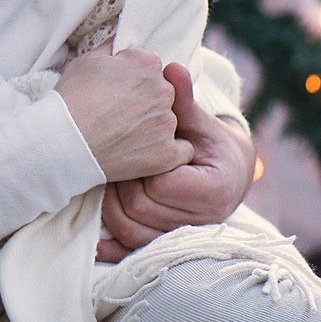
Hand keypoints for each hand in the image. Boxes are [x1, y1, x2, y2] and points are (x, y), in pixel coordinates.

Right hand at [57, 47, 188, 182]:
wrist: (63, 143)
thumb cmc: (70, 101)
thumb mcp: (87, 61)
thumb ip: (112, 48)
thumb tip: (122, 42)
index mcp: (147, 63)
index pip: (151, 68)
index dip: (133, 81)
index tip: (118, 94)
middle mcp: (163, 90)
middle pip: (163, 94)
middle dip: (146, 103)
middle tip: (120, 116)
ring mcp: (166, 122)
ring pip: (169, 121)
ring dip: (154, 128)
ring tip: (124, 138)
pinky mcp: (166, 152)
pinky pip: (182, 151)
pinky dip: (169, 153)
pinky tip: (148, 153)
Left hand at [95, 61, 257, 260]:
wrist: (229, 175)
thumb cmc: (211, 145)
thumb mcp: (200, 123)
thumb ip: (183, 101)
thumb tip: (173, 67)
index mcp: (213, 190)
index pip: (160, 184)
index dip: (142, 166)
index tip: (134, 148)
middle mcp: (200, 222)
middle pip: (139, 208)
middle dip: (120, 183)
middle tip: (110, 160)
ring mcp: (181, 238)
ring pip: (130, 232)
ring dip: (109, 207)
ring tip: (106, 180)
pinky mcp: (165, 248)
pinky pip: (131, 254)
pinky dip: (109, 247)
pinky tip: (91, 238)